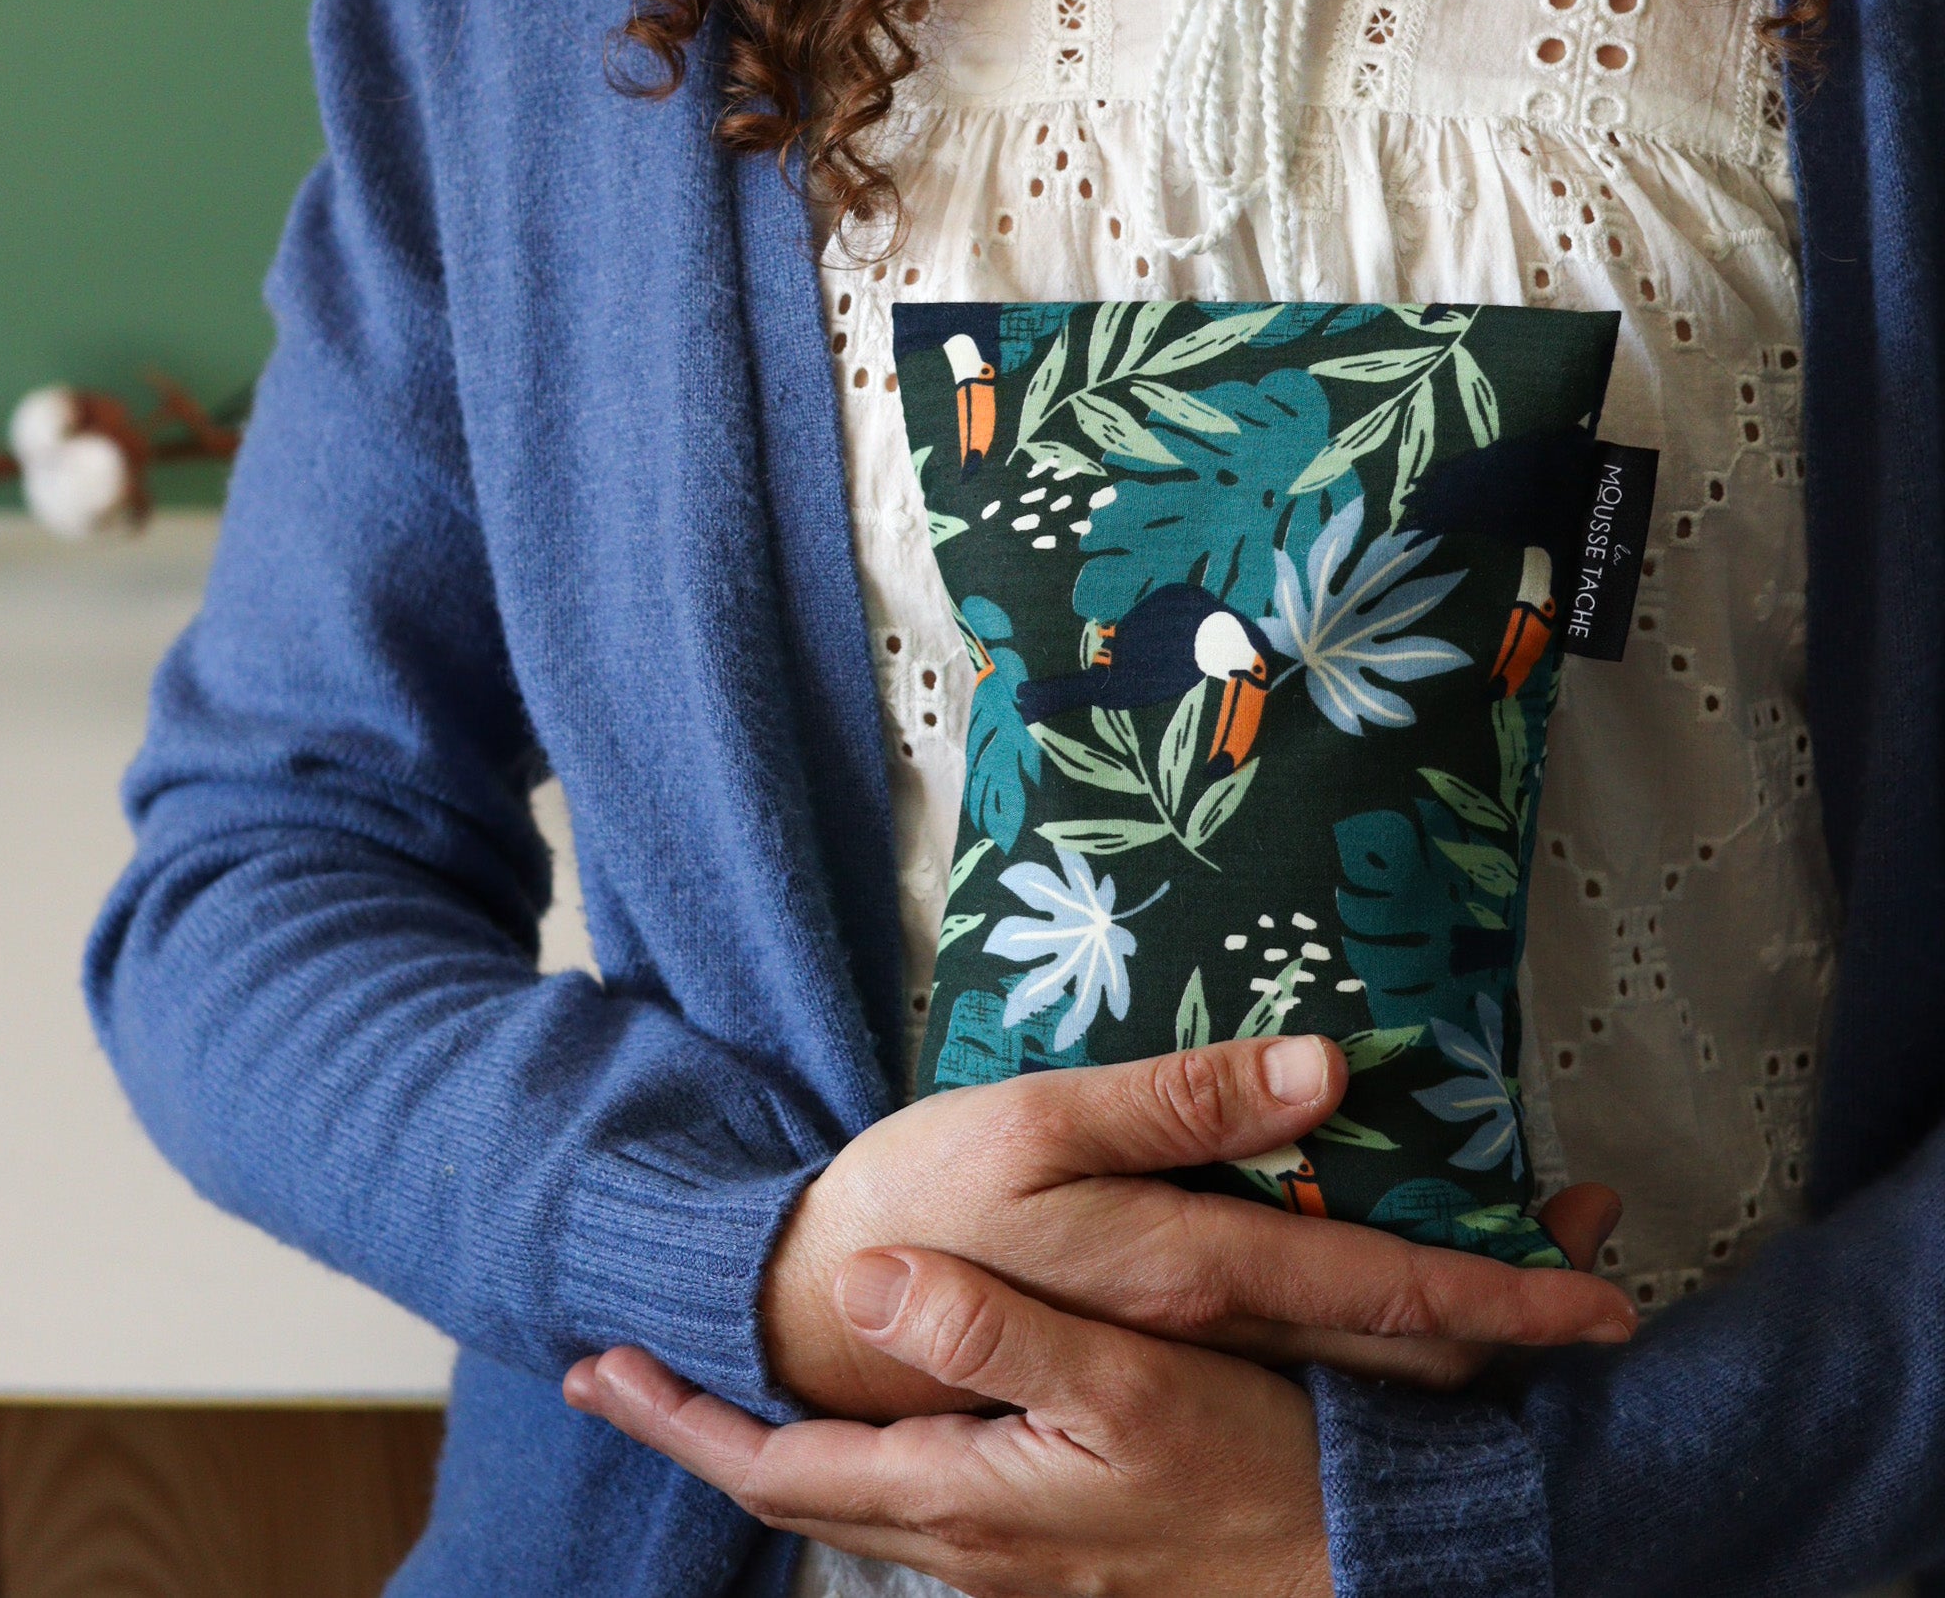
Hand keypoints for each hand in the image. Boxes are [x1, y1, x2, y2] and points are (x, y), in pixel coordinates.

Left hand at [569, 1246, 1335, 1597]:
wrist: (1350, 1571)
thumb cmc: (1249, 1476)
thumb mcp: (1125, 1388)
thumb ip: (993, 1335)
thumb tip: (870, 1282)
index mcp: (960, 1498)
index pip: (775, 1469)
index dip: (684, 1419)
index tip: (601, 1369)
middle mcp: (963, 1545)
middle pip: (793, 1492)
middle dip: (703, 1433)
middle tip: (624, 1375)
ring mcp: (1006, 1557)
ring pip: (852, 1501)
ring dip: (774, 1446)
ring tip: (723, 1387)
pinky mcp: (1048, 1548)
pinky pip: (913, 1503)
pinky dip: (857, 1456)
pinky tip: (876, 1415)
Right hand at [762, 1034, 1631, 1416]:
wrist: (825, 1308)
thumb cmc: (930, 1198)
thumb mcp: (1038, 1129)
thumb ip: (1179, 1103)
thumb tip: (1322, 1071)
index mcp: (1199, 1274)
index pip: (1384, 1290)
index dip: (1499, 1294)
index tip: (1599, 1298)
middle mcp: (1216, 1333)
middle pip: (1396, 1341)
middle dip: (1508, 1318)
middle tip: (1607, 1293)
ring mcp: (1188, 1361)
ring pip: (1355, 1361)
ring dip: (1455, 1332)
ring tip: (1538, 1291)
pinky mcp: (1154, 1357)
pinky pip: (1297, 1359)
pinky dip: (1370, 1333)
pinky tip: (1388, 1302)